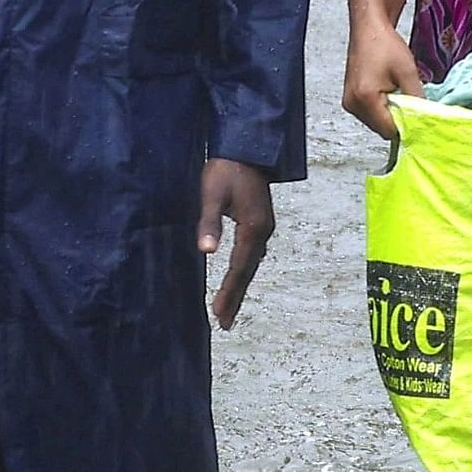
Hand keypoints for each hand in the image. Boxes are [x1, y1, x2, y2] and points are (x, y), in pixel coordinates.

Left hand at [198, 159, 273, 329]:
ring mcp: (265, 227)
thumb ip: (209, 222)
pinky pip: (253, 254)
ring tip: (229, 309)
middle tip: (225, 323)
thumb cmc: (225, 169)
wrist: (246, 147)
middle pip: (248, 271)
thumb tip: (206, 251)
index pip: (238, 268)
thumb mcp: (212, 194)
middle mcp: (264, 231)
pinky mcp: (261, 222)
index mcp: (253, 228)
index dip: (229, 292)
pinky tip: (237, 278)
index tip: (219, 314)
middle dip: (236, 297)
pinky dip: (243, 271)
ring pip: (251, 264)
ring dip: (240, 286)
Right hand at [341, 21, 426, 140]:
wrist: (369, 28)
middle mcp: (353, 104)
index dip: (406, 126)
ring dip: (389, 113)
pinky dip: (381, 108)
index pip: (390, 130)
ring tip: (395, 91)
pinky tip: (387, 91)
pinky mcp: (350, 99)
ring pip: (376, 122)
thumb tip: (426, 118)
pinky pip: (369, 114)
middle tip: (407, 99)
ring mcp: (349, 102)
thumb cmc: (385, 45)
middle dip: (397, 119)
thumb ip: (417, 99)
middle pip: (382, 129)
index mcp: (365, 98)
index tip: (417, 115)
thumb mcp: (408, 72)